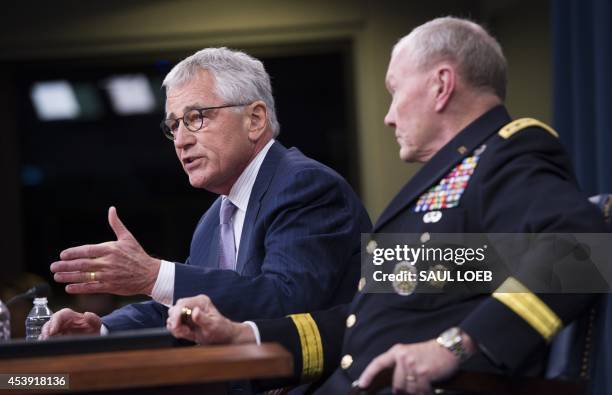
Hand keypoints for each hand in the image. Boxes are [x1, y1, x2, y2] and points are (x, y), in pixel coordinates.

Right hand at [40, 308, 101, 338]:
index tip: (53, 331)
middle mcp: (62, 322)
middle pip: (50, 323)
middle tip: (46, 339)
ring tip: (45, 343)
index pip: (60, 315)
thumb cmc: (93, 329)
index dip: (55, 322)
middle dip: (46, 331)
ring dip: (44, 337)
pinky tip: (47, 347)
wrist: (93, 338)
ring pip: (46, 331)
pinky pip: (47, 339)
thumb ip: (93, 318)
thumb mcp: (96, 323)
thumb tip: (87, 314)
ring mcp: (58, 330)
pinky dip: (46, 342)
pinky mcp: (56, 338)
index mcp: (70, 316)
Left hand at [51, 206, 160, 295]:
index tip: (62, 255)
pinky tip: (69, 287)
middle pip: (82, 264)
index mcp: (110, 249)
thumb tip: (112, 209)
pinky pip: (92, 287)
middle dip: (65, 265)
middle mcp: (108, 262)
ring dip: (69, 277)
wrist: (150, 274)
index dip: (73, 253)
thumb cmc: (138, 255)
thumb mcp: (128, 237)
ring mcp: (108, 275)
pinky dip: (80, 288)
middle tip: (53, 266)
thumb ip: (116, 224)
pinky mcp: (110, 286)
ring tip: (57, 277)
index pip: (87, 251)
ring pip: (84, 276)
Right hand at [166, 295, 254, 344]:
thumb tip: (195, 311)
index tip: (176, 326)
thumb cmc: (220, 330)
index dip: (176, 315)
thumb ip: (203, 319)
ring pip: (172, 316)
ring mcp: (188, 311)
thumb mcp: (213, 325)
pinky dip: (176, 330)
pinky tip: (186, 333)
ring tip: (188, 333)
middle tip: (185, 332)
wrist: (223, 336)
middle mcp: (194, 304)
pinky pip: (173, 323)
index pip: (182, 304)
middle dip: (176, 322)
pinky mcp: (185, 318)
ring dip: (176, 327)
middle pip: (174, 309)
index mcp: (201, 301)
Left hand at [358, 335, 472, 394]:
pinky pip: (420, 391)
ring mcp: (413, 365)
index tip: (362, 384)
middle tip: (415, 385)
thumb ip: (399, 366)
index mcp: (397, 351)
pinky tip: (429, 387)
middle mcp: (403, 357)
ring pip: (408, 390)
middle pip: (396, 384)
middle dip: (404, 390)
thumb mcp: (410, 354)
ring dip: (416, 392)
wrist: (449, 348)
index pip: (378, 363)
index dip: (368, 374)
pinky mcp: (424, 373)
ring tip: (424, 384)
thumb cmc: (430, 353)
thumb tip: (394, 386)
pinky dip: (425, 393)